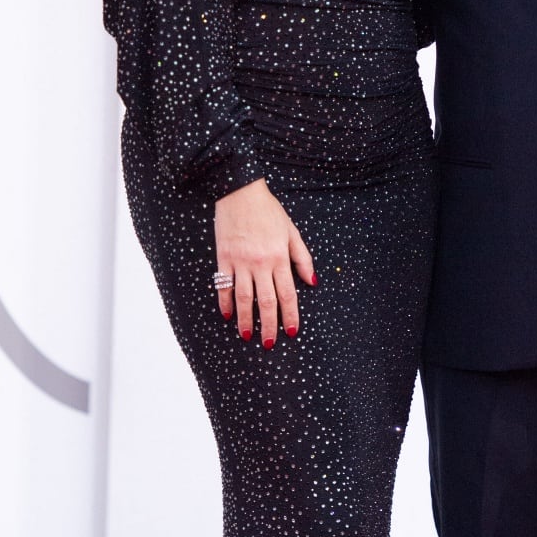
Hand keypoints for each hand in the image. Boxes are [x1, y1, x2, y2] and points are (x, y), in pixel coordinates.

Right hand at [213, 179, 314, 346]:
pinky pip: (224, 284)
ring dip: (246, 319)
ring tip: (247, 335)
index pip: (288, 294)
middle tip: (270, 343)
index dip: (290, 315)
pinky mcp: (224, 257)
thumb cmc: (268, 211)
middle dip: (269, 325)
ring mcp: (240, 262)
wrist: (240, 192)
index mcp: (280, 258)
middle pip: (266, 301)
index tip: (291, 331)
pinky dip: (225, 301)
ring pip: (244, 297)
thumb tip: (312, 282)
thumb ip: (302, 258)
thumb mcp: (292, 232)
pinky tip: (228, 314)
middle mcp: (261, 263)